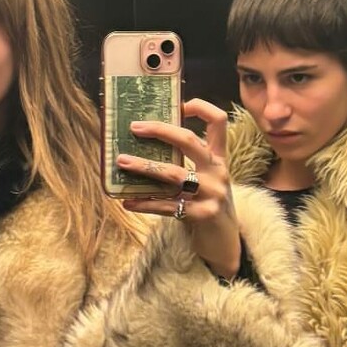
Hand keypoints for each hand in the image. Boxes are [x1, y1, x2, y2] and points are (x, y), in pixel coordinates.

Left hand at [116, 98, 241, 279]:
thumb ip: (187, 162)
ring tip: (122, 162)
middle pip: (190, 141)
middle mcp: (218, 171)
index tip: (179, 104)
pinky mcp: (203, 215)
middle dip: (160, 131)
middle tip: (135, 128)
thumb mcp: (205, 178)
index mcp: (219, 158)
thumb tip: (144, 144)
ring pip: (175, 174)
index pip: (218, 121)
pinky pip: (169, 206)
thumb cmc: (206, 204)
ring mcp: (213, 193)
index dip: (200, 107)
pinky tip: (127, 202)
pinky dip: (145, 203)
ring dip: (145, 167)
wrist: (224, 243)